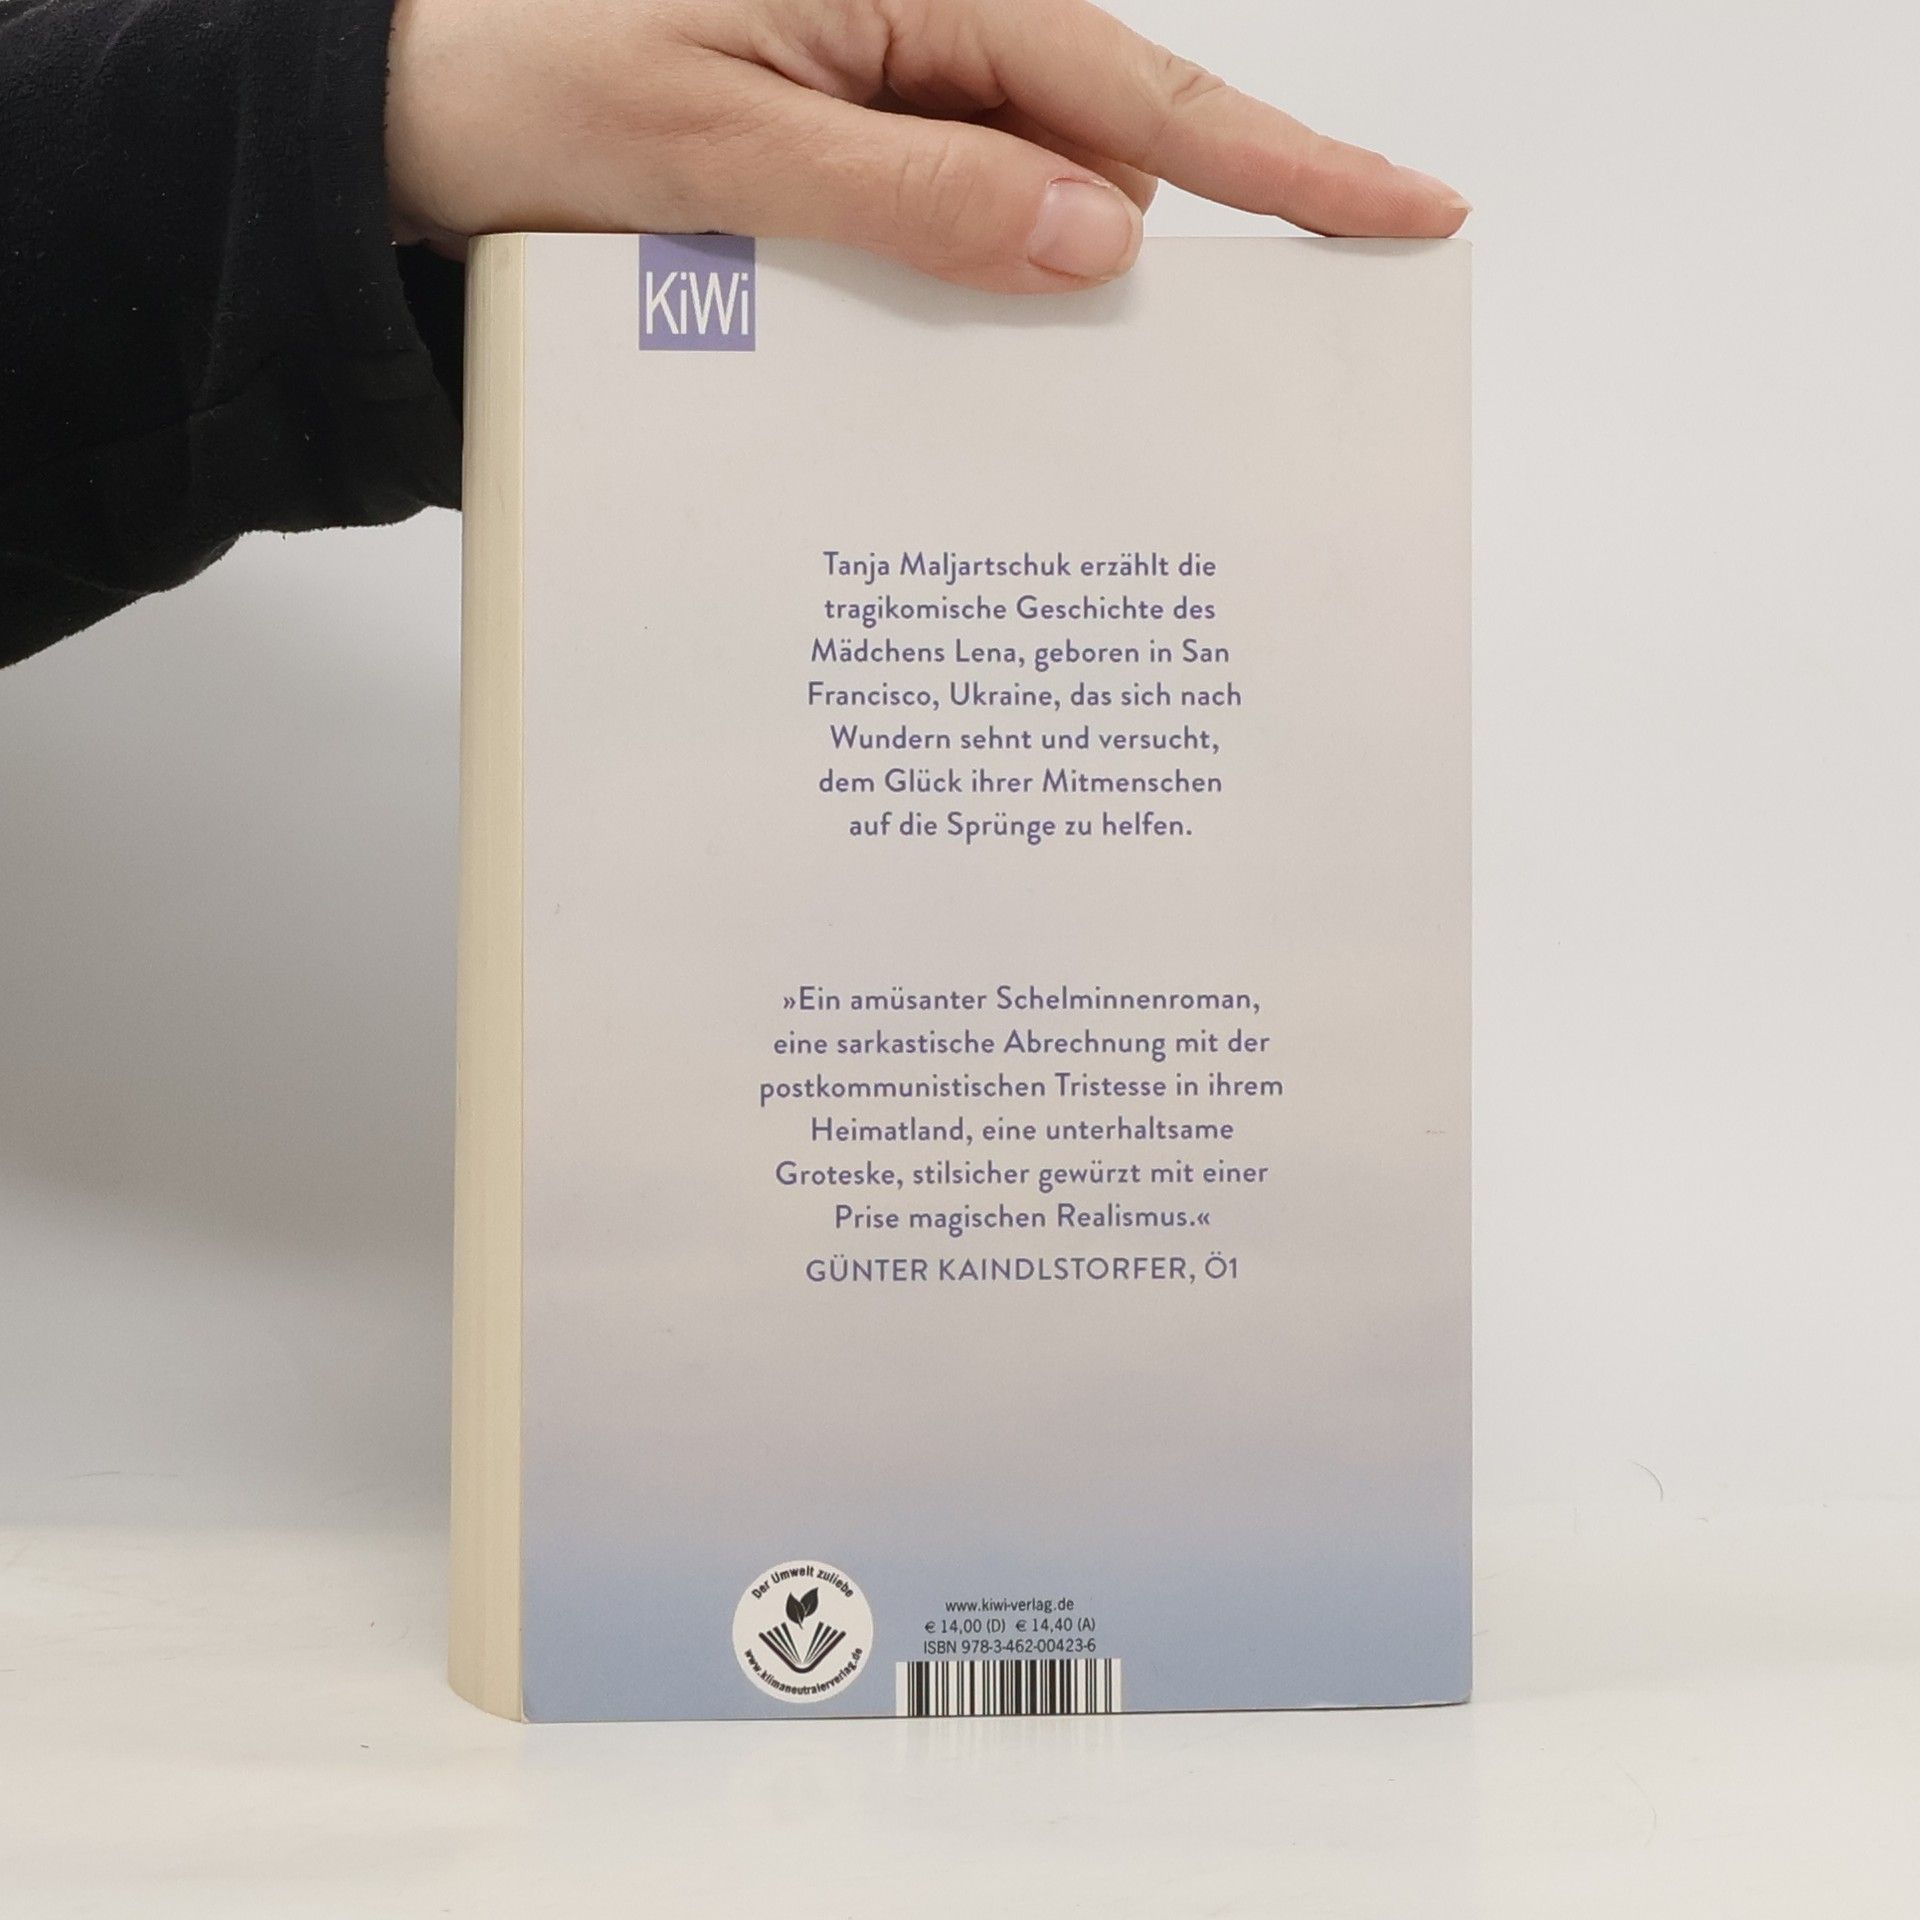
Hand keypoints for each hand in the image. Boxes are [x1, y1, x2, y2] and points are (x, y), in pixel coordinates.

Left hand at [386, 0, 1469, 291]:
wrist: (389, 105)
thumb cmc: (519, 87)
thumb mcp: (718, 148)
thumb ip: (914, 194)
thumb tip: (1100, 241)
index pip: (1132, 88)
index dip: (1277, 162)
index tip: (1404, 214)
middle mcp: (914, 30)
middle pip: (1099, 152)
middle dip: (1159, 260)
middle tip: (1219, 363)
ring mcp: (880, 96)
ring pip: (1025, 204)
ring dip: (1039, 296)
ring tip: (1034, 379)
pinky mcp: (843, 155)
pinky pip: (947, 230)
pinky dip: (964, 297)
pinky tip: (948, 357)